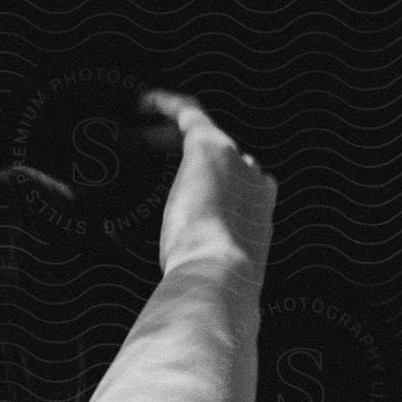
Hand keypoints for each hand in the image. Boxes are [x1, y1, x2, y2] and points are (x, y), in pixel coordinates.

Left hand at [139, 89, 276, 281]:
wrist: (222, 279)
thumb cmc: (214, 291)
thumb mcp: (215, 280)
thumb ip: (210, 272)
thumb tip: (197, 299)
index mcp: (260, 214)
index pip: (249, 185)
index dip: (224, 185)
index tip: (199, 192)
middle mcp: (253, 181)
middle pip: (229, 159)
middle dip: (198, 164)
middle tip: (163, 170)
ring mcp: (234, 161)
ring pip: (204, 136)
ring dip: (174, 135)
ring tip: (140, 139)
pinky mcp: (209, 147)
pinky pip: (189, 114)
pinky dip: (166, 105)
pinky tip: (143, 102)